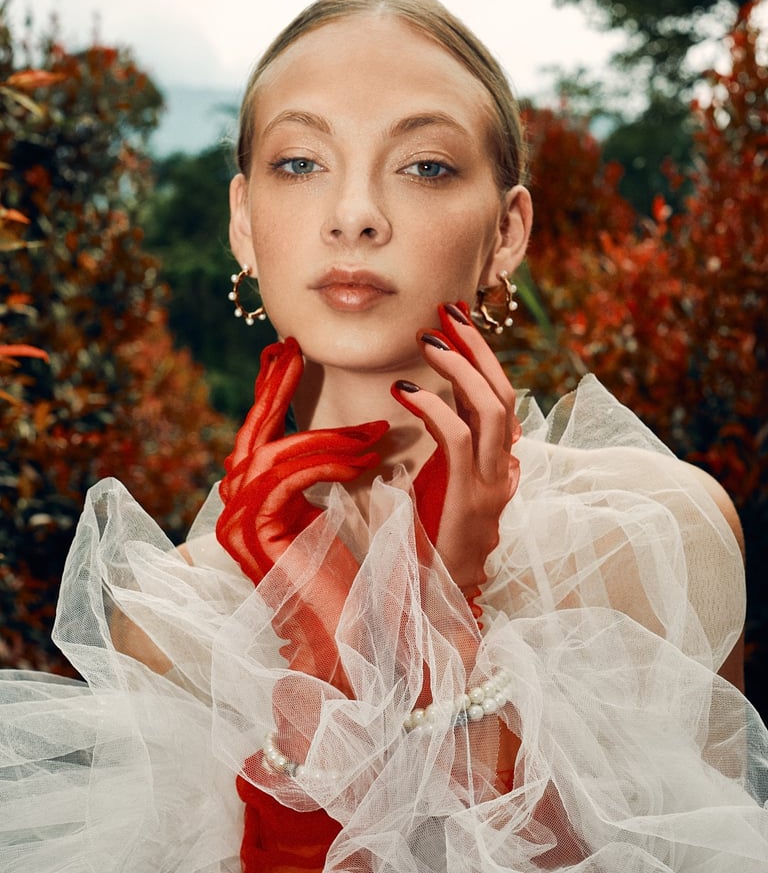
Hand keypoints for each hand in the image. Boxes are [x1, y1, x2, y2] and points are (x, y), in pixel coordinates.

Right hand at [216, 337, 387, 688]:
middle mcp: (236, 511)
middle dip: (274, 390)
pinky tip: (366, 458)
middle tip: (294, 352)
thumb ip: (327, 475)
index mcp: (254, 504)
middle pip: (253, 434)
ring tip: (375, 432)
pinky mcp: (256, 536)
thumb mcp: (338, 514)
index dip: (270, 393)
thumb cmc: (352, 582)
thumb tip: (355, 432)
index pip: (260, 437)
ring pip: (275, 454)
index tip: (288, 354)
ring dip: (330, 437)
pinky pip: (288, 478)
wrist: (350, 645)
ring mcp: (239, 524)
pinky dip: (329, 462)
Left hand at [391, 302, 520, 595]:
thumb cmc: (429, 544)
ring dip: (461, 368)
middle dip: (477, 348)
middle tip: (448, 313)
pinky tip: (406, 390)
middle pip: (504, 393)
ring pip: (493, 409)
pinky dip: (437, 408)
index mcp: (496, 463)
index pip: (499, 398)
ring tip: (429, 340)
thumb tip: (422, 403)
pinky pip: (461, 440)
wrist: (437, 599)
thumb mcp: (437, 484)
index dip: (481, 357)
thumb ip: (443, 449)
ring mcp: (495, 485)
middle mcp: (504, 469)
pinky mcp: (474, 499)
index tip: (455, 323)